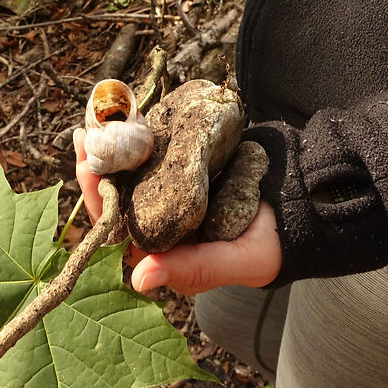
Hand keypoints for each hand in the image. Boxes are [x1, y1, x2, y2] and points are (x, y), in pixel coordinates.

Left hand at [74, 128, 282, 294]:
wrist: (302, 206)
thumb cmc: (271, 243)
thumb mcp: (240, 261)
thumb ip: (194, 270)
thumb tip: (139, 279)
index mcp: (161, 252)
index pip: (118, 229)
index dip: (99, 199)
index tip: (89, 169)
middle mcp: (158, 224)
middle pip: (117, 194)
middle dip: (98, 163)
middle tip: (86, 133)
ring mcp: (168, 192)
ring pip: (131, 168)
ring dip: (114, 141)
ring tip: (100, 112)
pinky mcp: (182, 167)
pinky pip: (155, 149)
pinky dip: (142, 129)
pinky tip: (129, 108)